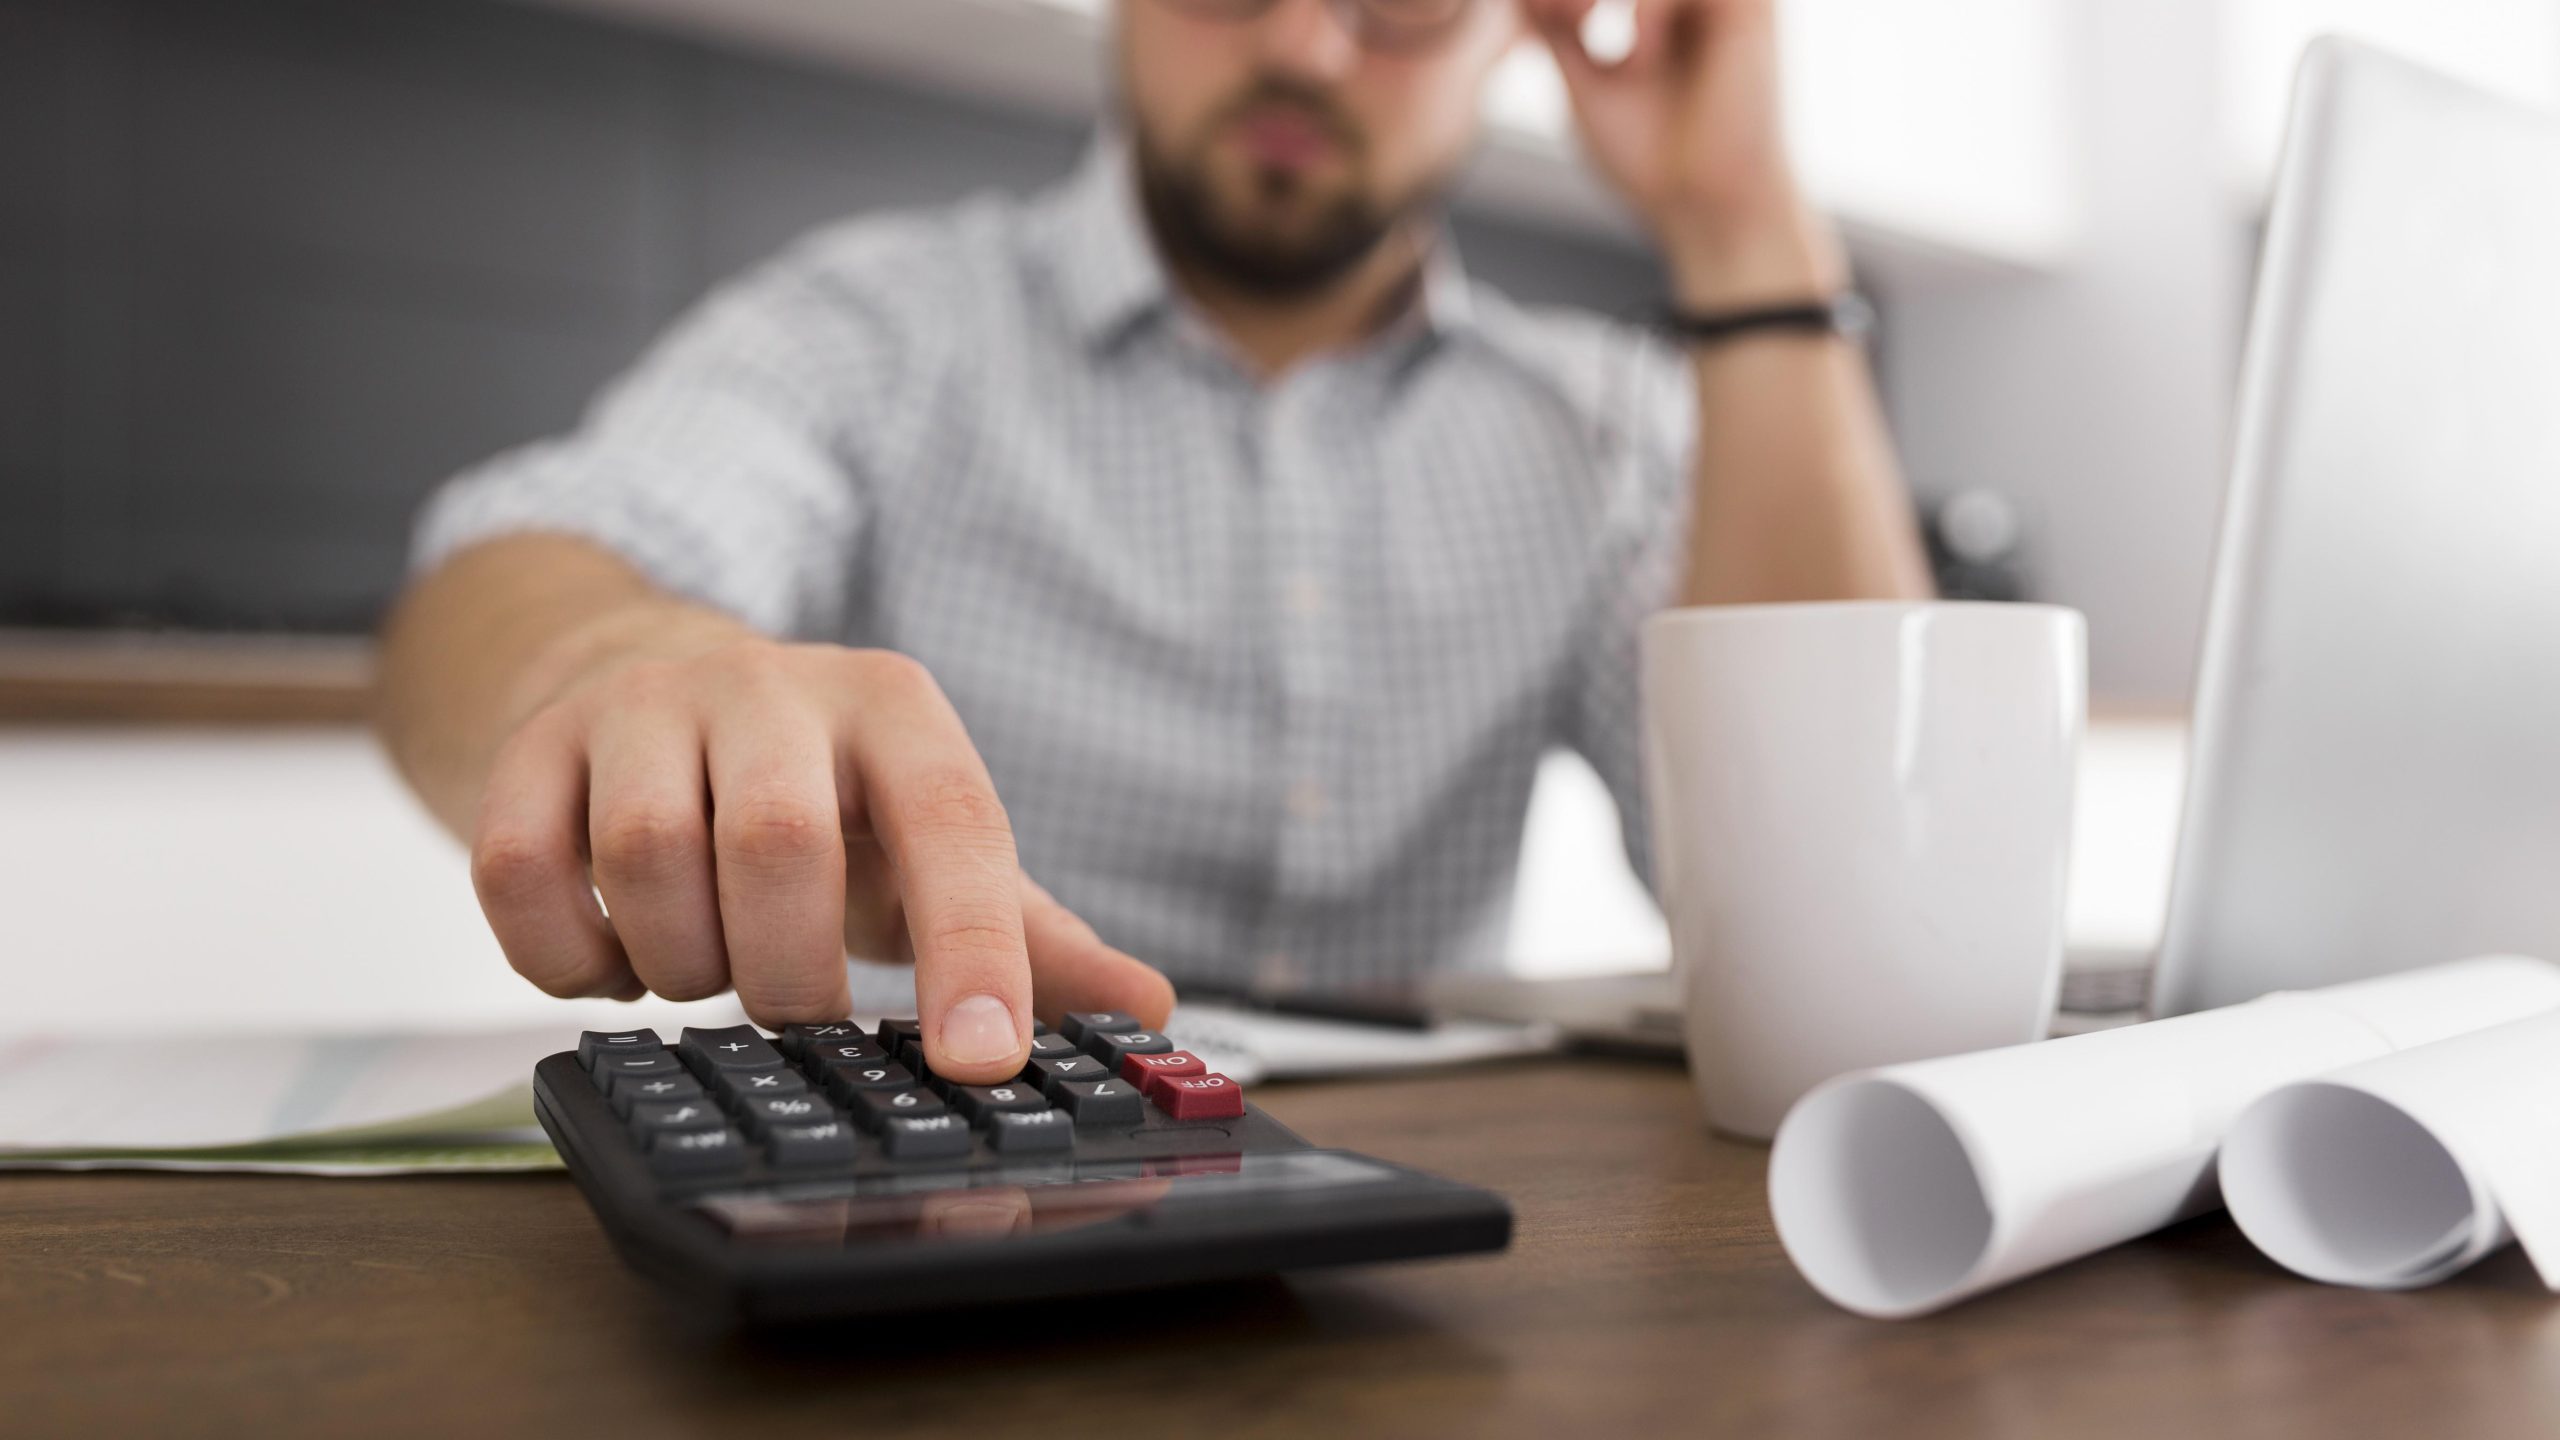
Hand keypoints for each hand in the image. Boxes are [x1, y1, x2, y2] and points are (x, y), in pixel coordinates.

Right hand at [467, 634, 1172, 1083]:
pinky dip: (566, 957)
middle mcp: (770, 687)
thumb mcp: (926, 842)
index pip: (952, 825)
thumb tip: (1150, 1008)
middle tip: (792, 1002)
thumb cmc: (817, 791)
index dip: (971, 950)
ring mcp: (640, 706)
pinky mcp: (532, 747)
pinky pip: (523, 873)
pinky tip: (612, 955)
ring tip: (705, 964)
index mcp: (895, 710)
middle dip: (789, 971)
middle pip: (779, 846)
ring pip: (647, 859)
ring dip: (680, 961)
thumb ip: (1028, 931)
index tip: (981, 1061)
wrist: (643, 682)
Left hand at [1521, 0, 1845, 304]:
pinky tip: (1638, 53)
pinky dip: (1651, 4)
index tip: (1538, 18)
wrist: (1709, 212)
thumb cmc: (1654, 161)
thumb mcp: (1586, 85)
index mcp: (1663, 2)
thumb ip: (1559, 30)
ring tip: (1580, 24)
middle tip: (1557, 18)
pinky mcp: (1753, 7)